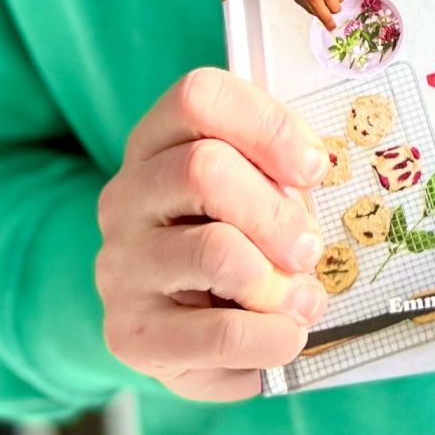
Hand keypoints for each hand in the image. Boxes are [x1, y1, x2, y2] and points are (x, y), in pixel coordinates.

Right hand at [96, 67, 333, 400]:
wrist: (188, 335)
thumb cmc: (240, 246)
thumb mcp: (259, 195)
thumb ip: (281, 174)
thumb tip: (312, 171)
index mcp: (158, 144)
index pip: (197, 97)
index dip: (267, 126)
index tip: (313, 169)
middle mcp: (126, 197)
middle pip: (204, 170)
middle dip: (277, 214)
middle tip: (309, 249)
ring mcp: (121, 265)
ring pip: (215, 251)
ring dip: (278, 282)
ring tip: (303, 300)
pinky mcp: (130, 333)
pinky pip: (216, 332)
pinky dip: (270, 337)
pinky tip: (285, 336)